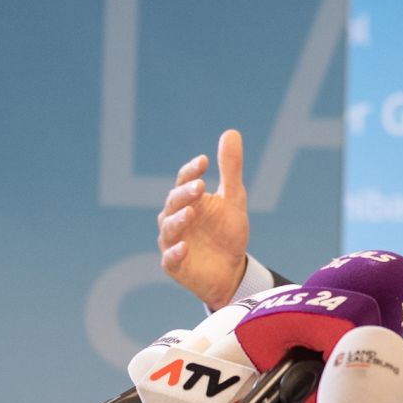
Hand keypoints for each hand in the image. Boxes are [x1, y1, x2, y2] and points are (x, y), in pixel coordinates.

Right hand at [157, 129, 251, 308]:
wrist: (232, 271)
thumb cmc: (228, 232)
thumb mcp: (234, 199)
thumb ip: (231, 169)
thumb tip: (231, 132)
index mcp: (189, 200)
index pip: (184, 180)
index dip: (191, 170)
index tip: (205, 161)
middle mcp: (176, 219)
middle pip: (174, 202)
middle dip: (185, 194)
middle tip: (200, 186)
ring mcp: (173, 242)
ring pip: (168, 228)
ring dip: (179, 219)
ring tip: (192, 212)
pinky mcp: (174, 265)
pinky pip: (170, 259)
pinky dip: (175, 252)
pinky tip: (185, 247)